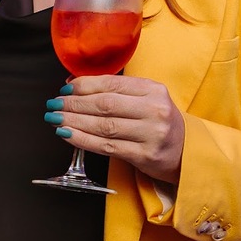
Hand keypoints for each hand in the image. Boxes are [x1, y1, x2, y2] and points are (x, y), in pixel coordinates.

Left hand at [47, 76, 186, 184]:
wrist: (187, 152)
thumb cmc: (158, 123)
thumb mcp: (146, 100)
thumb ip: (116, 92)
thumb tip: (73, 85)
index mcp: (153, 90)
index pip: (112, 84)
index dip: (83, 86)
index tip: (64, 89)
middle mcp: (154, 109)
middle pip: (105, 104)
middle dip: (74, 104)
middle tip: (53, 105)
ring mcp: (151, 134)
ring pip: (104, 125)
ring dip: (74, 122)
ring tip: (55, 119)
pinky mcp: (145, 155)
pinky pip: (107, 146)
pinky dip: (83, 140)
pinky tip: (67, 135)